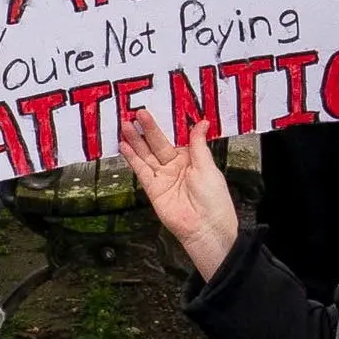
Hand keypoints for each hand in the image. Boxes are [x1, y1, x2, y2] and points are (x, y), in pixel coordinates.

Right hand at [118, 115, 238, 282]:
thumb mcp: (208, 166)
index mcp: (191, 159)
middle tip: (137, 113)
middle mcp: (175, 167)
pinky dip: (132, 159)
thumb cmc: (213, 199)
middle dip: (147, 129)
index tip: (158, 111)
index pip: (176, 138)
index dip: (166, 125)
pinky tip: (124, 146)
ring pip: (146, 155)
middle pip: (157, 144)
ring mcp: (163, 178)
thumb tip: (203, 122)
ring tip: (125, 125)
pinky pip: (141, 171)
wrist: (206, 228)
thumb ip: (198, 144)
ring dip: (136, 141)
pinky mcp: (153, 190)